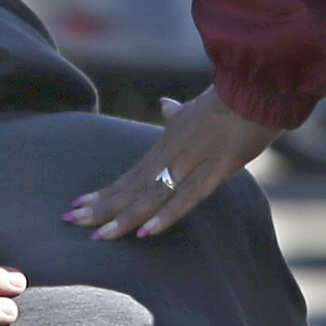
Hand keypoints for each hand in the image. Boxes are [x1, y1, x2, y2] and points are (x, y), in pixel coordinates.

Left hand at [65, 88, 281, 239]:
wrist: (255, 88)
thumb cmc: (230, 99)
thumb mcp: (196, 108)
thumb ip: (177, 113)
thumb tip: (165, 105)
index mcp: (166, 145)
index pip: (128, 176)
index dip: (104, 193)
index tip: (77, 205)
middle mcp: (170, 156)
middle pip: (130, 188)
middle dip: (101, 208)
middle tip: (70, 222)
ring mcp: (189, 165)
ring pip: (150, 197)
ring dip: (123, 218)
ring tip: (98, 237)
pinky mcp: (212, 172)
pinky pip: (184, 199)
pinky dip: (165, 216)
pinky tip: (145, 233)